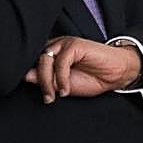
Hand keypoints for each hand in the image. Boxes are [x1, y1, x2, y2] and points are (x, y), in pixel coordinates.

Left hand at [23, 36, 141, 103]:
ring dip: (48, 81)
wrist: (117, 75)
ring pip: (45, 61)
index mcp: (51, 55)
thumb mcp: (63, 85)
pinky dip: (61, 78)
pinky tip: (66, 89)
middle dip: (41, 83)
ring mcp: (65, 43)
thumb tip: (25, 76)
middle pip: (36, 63)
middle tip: (49, 98)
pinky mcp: (76, 44)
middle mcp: (56, 46)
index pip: (32, 64)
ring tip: (57, 94)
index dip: (33, 79)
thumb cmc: (92, 79)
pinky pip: (61, 62)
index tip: (42, 95)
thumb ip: (45, 80)